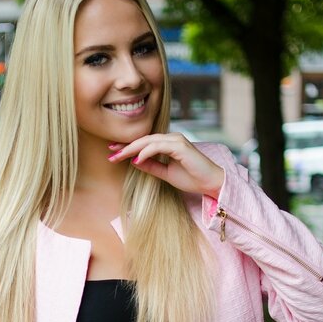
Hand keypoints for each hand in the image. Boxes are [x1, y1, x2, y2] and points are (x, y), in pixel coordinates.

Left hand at [107, 133, 223, 198]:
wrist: (211, 183)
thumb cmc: (192, 178)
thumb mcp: (166, 174)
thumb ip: (152, 166)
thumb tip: (134, 162)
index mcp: (169, 143)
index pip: (144, 142)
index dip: (128, 147)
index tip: (113, 153)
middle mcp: (172, 138)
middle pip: (143, 139)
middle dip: (125, 146)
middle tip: (110, 152)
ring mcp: (177, 140)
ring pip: (149, 140)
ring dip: (132, 148)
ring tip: (118, 156)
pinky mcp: (180, 146)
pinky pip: (159, 146)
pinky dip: (146, 152)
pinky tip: (136, 159)